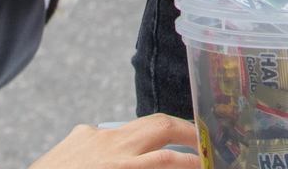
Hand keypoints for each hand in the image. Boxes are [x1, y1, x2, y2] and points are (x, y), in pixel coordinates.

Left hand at [27, 116, 199, 168]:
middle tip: (204, 145)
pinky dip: (128, 139)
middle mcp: (110, 147)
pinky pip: (113, 131)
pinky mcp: (80, 133)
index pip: (169, 160)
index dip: (194, 161)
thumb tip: (164, 164)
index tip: (207, 164)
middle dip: (188, 133)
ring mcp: (94, 135)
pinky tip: (128, 154)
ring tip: (178, 142)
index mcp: (121, 167)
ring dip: (162, 131)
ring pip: (139, 123)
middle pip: (161, 126)